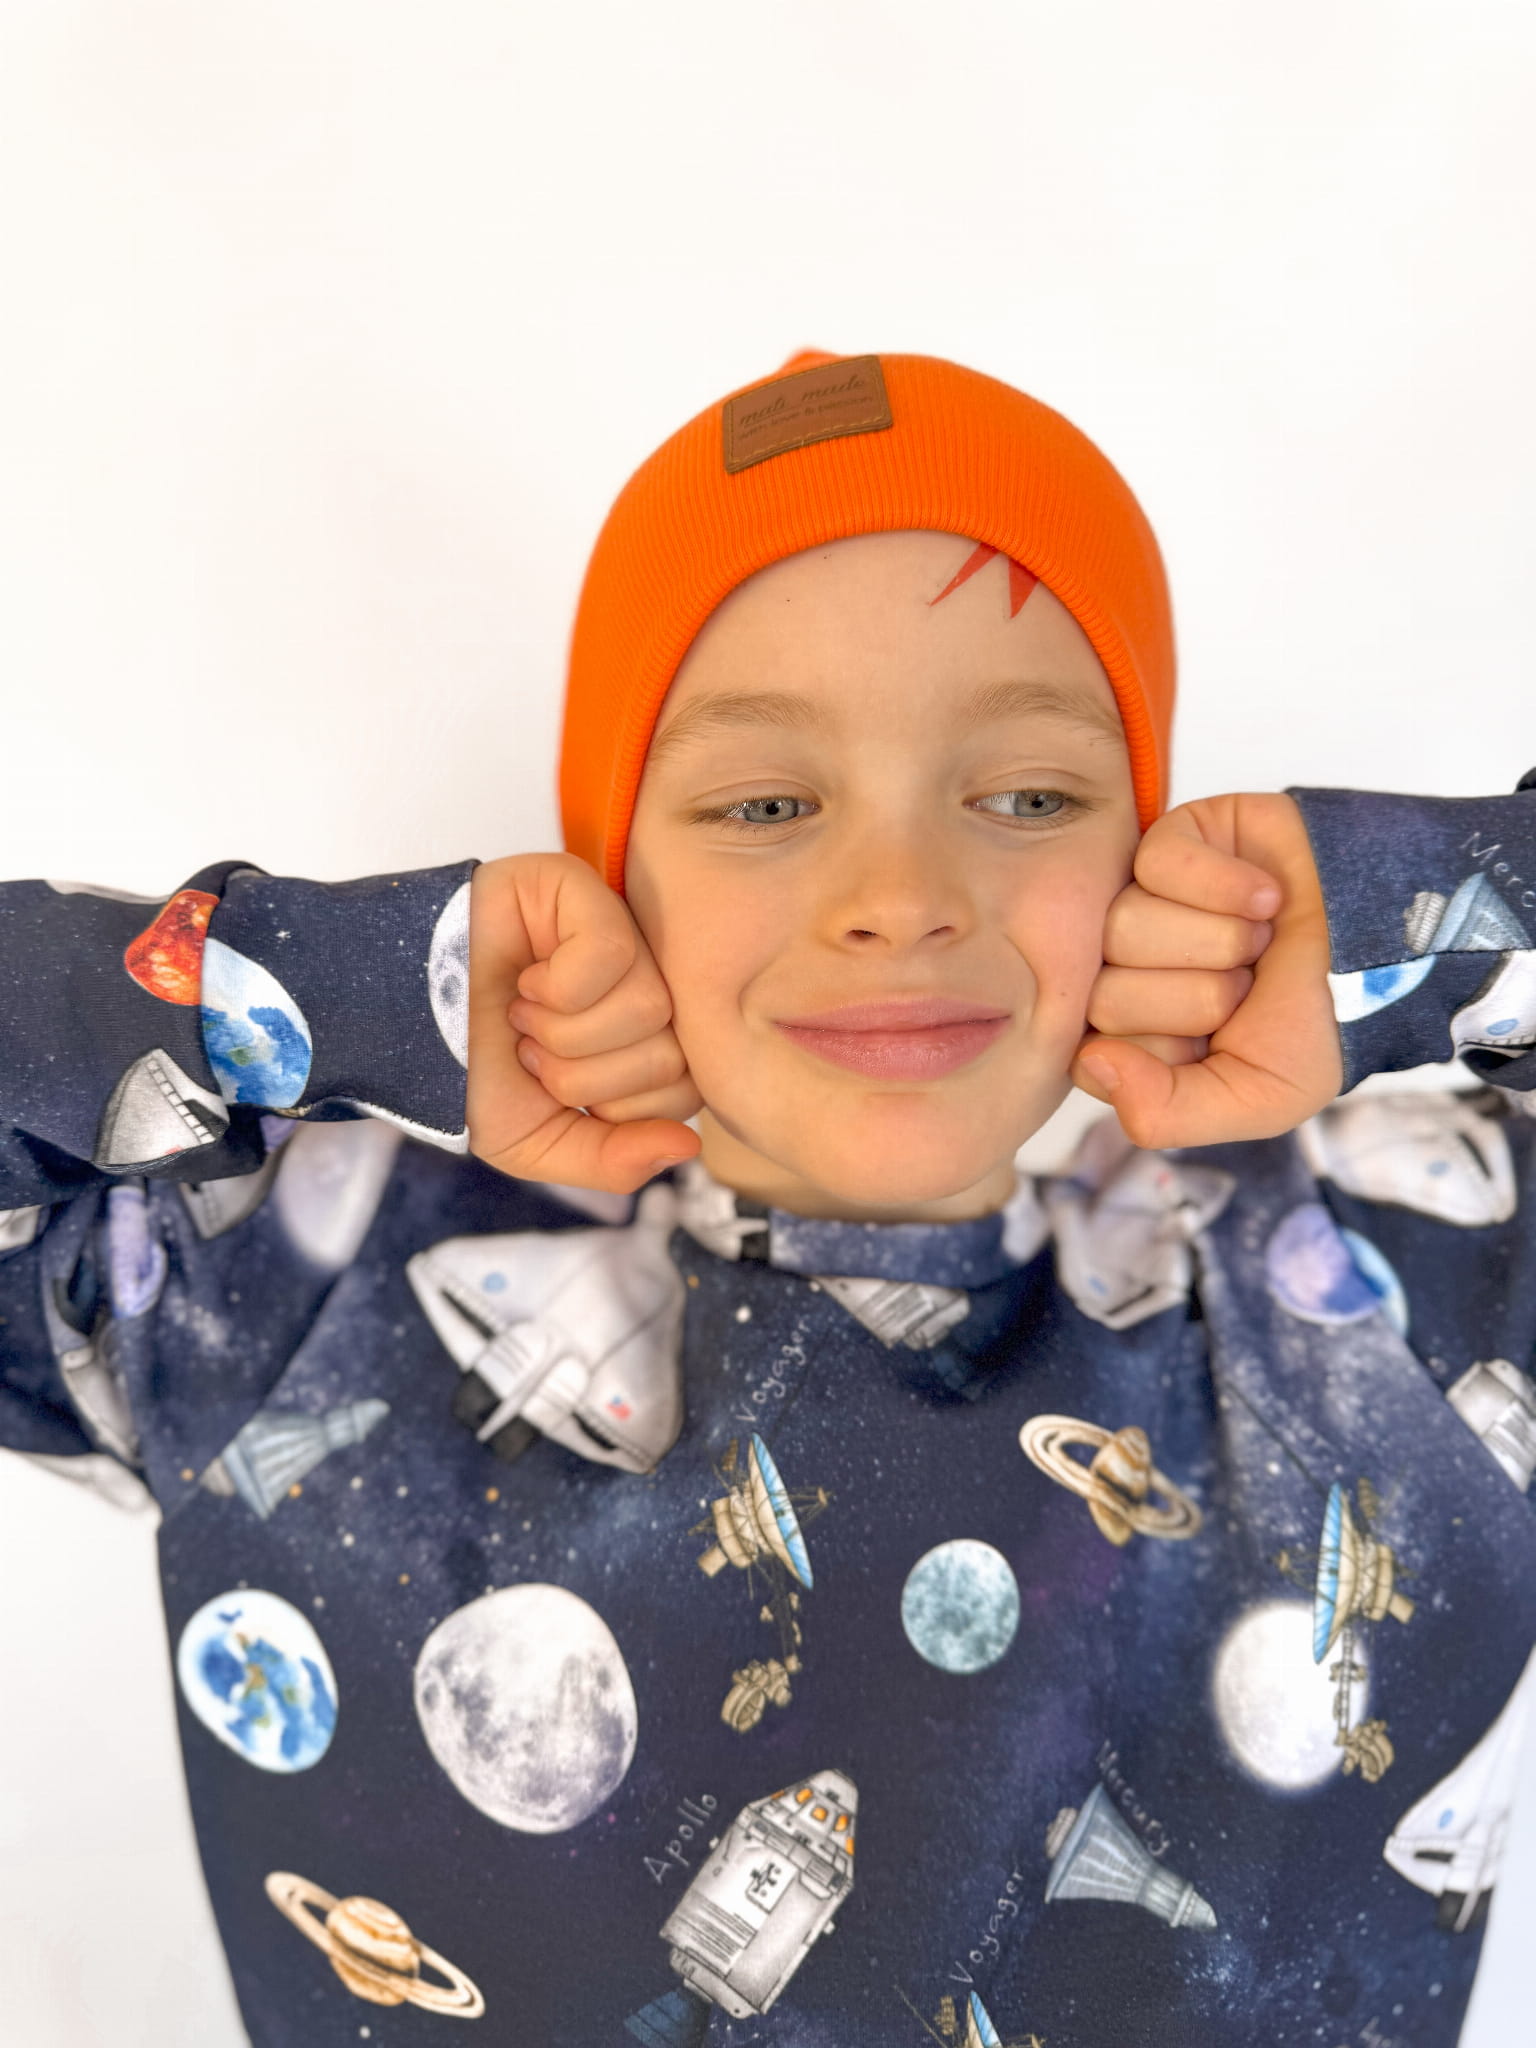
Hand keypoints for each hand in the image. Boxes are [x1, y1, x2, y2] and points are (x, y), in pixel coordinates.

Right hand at [466, 853, 701, 1192]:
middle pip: (670, 1052)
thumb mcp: (539, 1142)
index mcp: (639, 1041)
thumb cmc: (464, 1074)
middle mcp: (639, 983)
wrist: (394, 1030)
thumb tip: (688, 1147)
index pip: (684, 1090)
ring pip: (647, 1005)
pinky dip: (558, 986)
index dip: (616, 1109)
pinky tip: (525, 981)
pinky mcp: (582, 890)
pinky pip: (614, 952)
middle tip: (529, 1048)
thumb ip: (615, 1160)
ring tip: (521, 1015)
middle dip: (583, 1074)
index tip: (554, 1089)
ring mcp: (616, 931)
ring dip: (565, 1031)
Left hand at [1070, 793, 1342, 1147]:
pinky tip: (1266, 897)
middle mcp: (1126, 970)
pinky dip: (1226, 883)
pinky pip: (1158, 862)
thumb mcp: (1258, 1099)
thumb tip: (1092, 1064)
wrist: (1394, 946)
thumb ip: (1165, 1112)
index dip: (1171, 1052)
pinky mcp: (1173, 842)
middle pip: (1107, 993)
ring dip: (1220, 939)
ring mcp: (1142, 902)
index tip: (1226, 1040)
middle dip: (1202, 997)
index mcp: (1134, 1037)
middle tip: (1252, 984)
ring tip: (1261, 940)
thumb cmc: (1325, 1024)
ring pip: (1126, 926)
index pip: (1094, 1054)